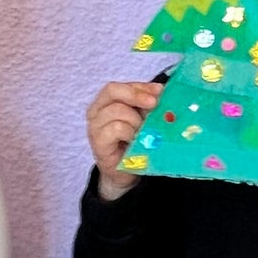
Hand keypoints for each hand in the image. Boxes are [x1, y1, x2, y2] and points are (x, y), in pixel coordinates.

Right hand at [86, 82, 161, 200]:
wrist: (124, 172)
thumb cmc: (133, 142)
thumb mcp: (142, 119)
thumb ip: (147, 106)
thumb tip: (162, 93)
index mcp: (106, 101)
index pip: (120, 85)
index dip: (140, 86)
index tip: (160, 91)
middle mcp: (96, 110)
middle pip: (113, 90)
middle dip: (136, 95)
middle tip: (154, 104)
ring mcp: (94, 126)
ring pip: (117, 110)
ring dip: (136, 120)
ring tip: (143, 132)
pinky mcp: (98, 142)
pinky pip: (117, 128)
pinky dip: (130, 132)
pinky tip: (135, 140)